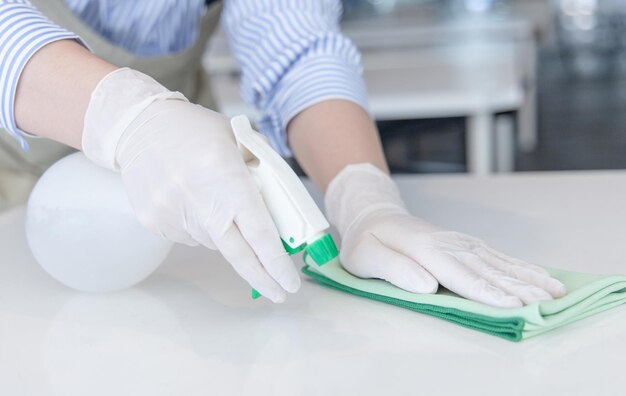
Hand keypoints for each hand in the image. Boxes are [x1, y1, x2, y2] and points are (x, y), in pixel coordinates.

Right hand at [81, 68, 299, 301]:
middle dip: (262, 278)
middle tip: (279, 292)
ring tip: (213, 199)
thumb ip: (263, 173)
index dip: (277, 263)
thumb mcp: (239, 140)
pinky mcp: (154, 223)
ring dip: (226, 233)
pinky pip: (190, 236)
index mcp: (227, 179)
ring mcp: (172, 216)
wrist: (138, 125)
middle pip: (238, 256)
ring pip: (214, 242)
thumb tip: (281, 213)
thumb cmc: (196, 130)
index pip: (259, 232)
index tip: (291, 282)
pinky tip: (192, 199)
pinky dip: (201, 226)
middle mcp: (199, 203)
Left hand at [325, 163, 566, 307]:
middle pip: (488, 270)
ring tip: (555, 291)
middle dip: (519, 289)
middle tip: (547, 305)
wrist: (375, 214)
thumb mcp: (366, 256)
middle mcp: (449, 244)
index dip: (487, 292)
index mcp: (425, 250)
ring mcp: (460, 242)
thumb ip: (394, 269)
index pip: (460, 275)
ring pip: (498, 262)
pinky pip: (497, 255)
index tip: (512, 306)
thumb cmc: (367, 241)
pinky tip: (540, 275)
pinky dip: (521, 266)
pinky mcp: (465, 244)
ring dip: (528, 278)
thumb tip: (427, 284)